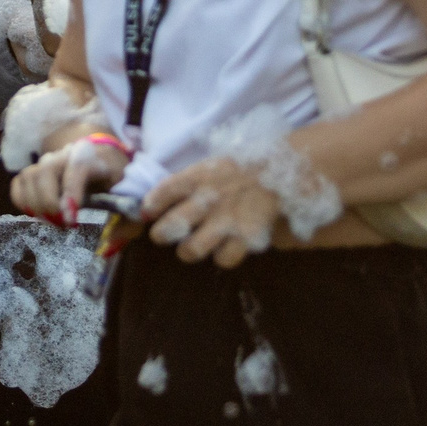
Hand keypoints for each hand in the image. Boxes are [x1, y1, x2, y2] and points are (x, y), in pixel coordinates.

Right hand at [9, 133, 127, 221]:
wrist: (102, 159)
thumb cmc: (116, 184)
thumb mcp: (129, 202)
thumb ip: (125, 226)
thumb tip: (106, 250)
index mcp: (95, 158)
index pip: (78, 167)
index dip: (71, 192)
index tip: (71, 220)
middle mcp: (67, 154)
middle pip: (46, 170)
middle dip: (49, 203)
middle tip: (61, 225)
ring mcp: (47, 160)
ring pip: (29, 176)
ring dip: (35, 205)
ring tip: (52, 221)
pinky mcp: (34, 170)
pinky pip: (18, 183)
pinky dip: (23, 201)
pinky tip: (38, 214)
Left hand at [142, 156, 279, 267]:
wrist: (278, 171)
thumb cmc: (238, 170)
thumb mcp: (208, 167)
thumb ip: (183, 183)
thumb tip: (151, 204)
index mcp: (197, 177)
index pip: (163, 192)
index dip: (150, 206)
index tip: (148, 213)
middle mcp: (208, 199)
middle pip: (171, 227)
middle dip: (161, 234)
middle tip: (163, 235)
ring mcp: (226, 220)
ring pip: (192, 250)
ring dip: (187, 250)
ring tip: (191, 247)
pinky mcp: (246, 237)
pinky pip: (224, 259)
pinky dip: (221, 256)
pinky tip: (223, 247)